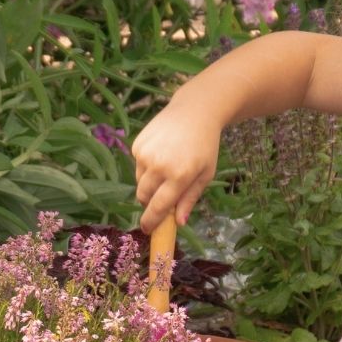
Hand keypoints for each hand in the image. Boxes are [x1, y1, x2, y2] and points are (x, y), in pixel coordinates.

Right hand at [130, 98, 220, 232]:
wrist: (194, 112)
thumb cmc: (205, 146)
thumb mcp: (205, 175)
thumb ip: (190, 199)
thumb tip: (178, 223)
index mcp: (179, 176)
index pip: (158, 207)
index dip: (151, 221)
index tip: (147, 230)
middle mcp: (159, 165)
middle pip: (144, 196)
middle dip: (149, 202)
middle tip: (160, 199)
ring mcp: (146, 154)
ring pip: (139, 182)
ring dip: (149, 185)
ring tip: (165, 171)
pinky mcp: (137, 144)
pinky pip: (137, 166)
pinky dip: (146, 168)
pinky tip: (160, 156)